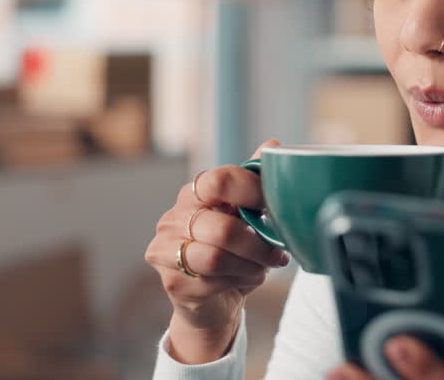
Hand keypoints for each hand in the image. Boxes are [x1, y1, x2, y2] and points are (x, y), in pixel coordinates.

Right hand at [145, 140, 290, 362]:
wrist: (219, 298)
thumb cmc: (236, 249)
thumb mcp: (251, 212)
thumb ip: (257, 179)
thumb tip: (273, 144)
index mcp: (195, 192)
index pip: (219, 181)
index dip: (253, 192)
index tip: (276, 208)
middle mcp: (174, 217)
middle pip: (224, 229)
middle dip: (260, 245)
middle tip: (277, 254)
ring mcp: (166, 249)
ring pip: (218, 258)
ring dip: (250, 265)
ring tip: (262, 266)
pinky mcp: (171, 282)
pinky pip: (213, 281)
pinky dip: (238, 281)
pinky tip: (243, 279)